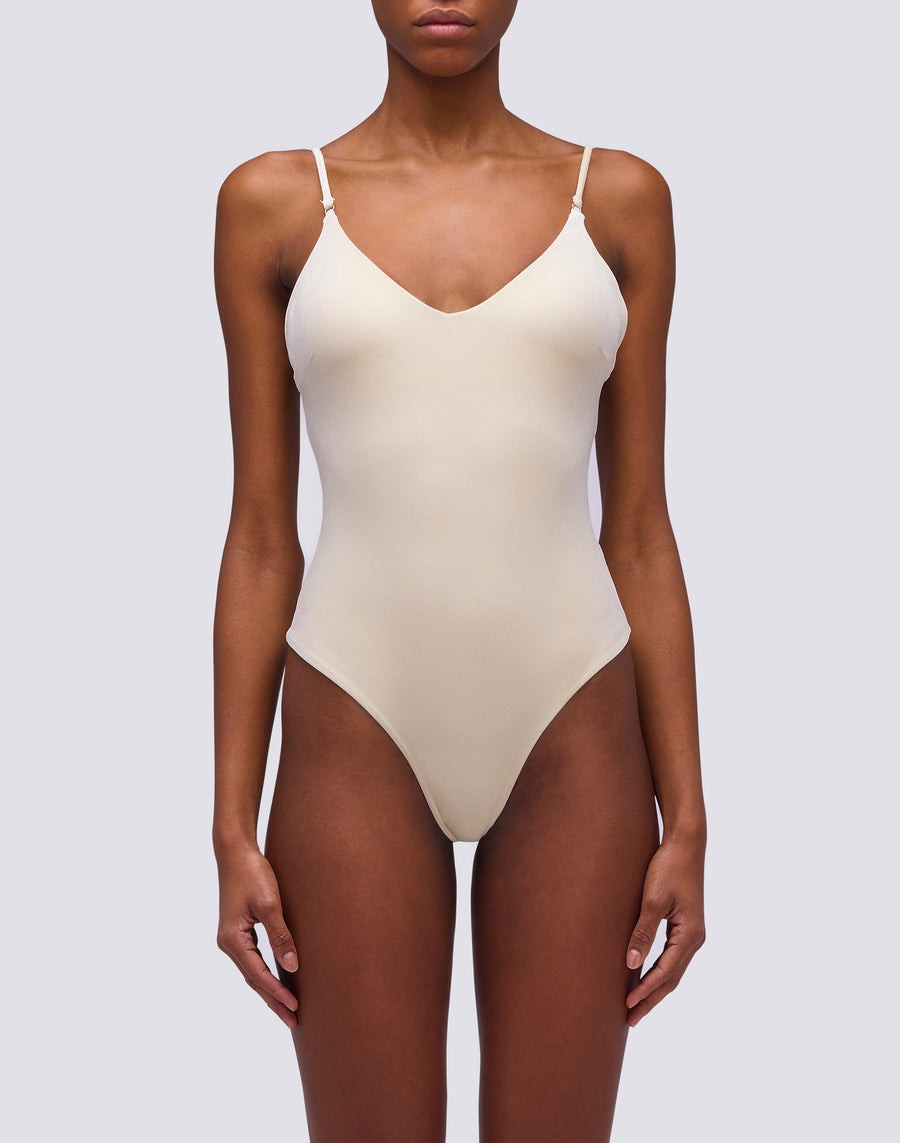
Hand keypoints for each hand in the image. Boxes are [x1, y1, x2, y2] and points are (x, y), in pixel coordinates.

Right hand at [216, 844, 299, 1028]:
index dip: (277, 993)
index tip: (295, 1008)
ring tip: (288, 1008)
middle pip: (253, 980)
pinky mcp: (238, 931)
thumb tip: (292, 966)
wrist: (235, 851)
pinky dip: (265, 974)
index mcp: (233, 940)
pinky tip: (277, 980)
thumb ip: (280, 935)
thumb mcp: (269, 903)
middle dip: (273, 1001)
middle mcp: (228, 943)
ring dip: (269, 990)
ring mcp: (231, 938)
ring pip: (252, 972)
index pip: (258, 976)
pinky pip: (253, 960)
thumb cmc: (252, 873)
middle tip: (293, 1021)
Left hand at [624, 833, 705, 1026]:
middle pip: (672, 978)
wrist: (685, 843)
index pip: (666, 973)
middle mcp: (694, 938)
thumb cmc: (668, 867)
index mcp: (690, 935)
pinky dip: (658, 971)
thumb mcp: (653, 898)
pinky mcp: (684, 925)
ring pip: (672, 970)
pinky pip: (671, 957)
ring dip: (655, 988)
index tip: (628, 1006)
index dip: (646, 991)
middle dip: (651, 999)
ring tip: (635, 1006)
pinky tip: (643, 976)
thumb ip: (643, 931)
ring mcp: (691, 933)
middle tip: (630, 1019)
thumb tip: (631, 963)